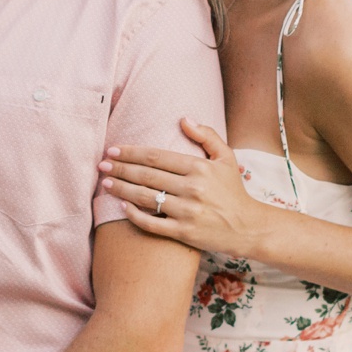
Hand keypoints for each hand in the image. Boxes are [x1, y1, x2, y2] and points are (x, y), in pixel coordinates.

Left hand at [99, 118, 271, 258]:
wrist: (249, 227)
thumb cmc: (234, 191)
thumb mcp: (227, 158)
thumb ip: (206, 135)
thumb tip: (183, 119)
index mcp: (199, 167)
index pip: (156, 156)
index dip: (131, 152)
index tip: (113, 150)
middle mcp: (192, 188)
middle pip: (146, 175)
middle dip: (120, 168)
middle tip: (102, 165)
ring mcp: (187, 212)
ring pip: (145, 198)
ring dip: (122, 189)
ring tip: (106, 183)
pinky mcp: (184, 233)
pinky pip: (152, 223)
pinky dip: (135, 216)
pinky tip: (122, 208)